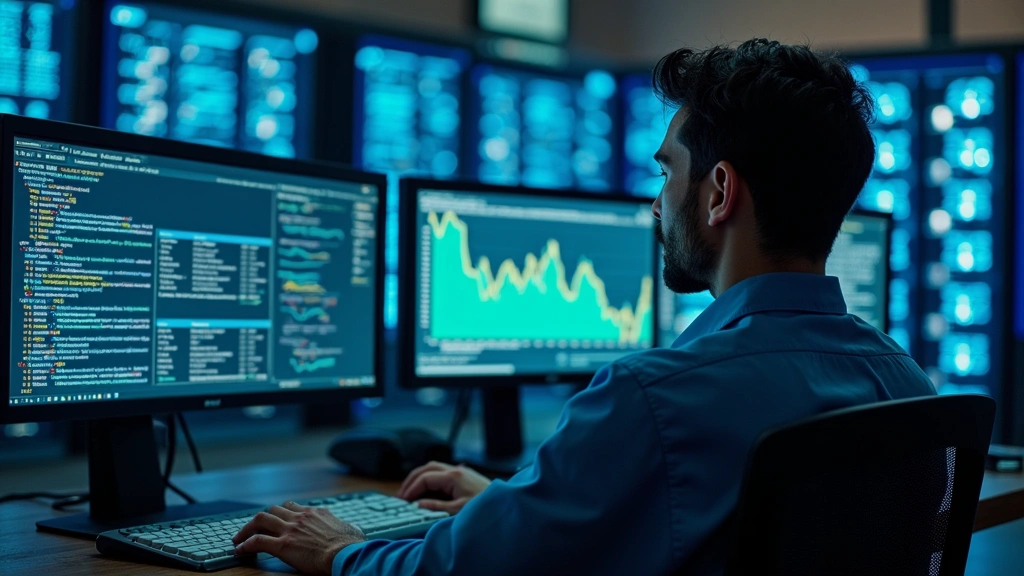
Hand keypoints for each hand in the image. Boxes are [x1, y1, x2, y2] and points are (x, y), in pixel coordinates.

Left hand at [232, 501, 364, 574]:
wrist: (345, 554)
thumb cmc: (350, 545)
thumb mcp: (351, 529)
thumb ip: (346, 526)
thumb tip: (353, 529)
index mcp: (315, 513)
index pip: (291, 506)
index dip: (280, 512)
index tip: (275, 518)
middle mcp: (300, 517)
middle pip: (272, 510)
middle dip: (260, 518)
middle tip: (253, 527)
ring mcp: (289, 530)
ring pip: (260, 520)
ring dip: (247, 528)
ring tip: (239, 537)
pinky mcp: (282, 545)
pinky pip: (257, 541)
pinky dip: (245, 544)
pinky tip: (240, 550)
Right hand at [397, 461, 490, 514]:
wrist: (505, 505)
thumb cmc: (484, 508)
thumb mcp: (458, 511)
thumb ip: (436, 507)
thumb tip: (418, 505)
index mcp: (453, 476)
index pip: (425, 478)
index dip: (411, 489)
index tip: (403, 501)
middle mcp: (457, 470)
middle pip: (427, 468)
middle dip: (412, 480)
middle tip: (401, 494)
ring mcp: (461, 471)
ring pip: (434, 468)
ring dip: (421, 477)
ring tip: (410, 491)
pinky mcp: (465, 476)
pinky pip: (442, 473)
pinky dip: (430, 479)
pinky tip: (427, 490)